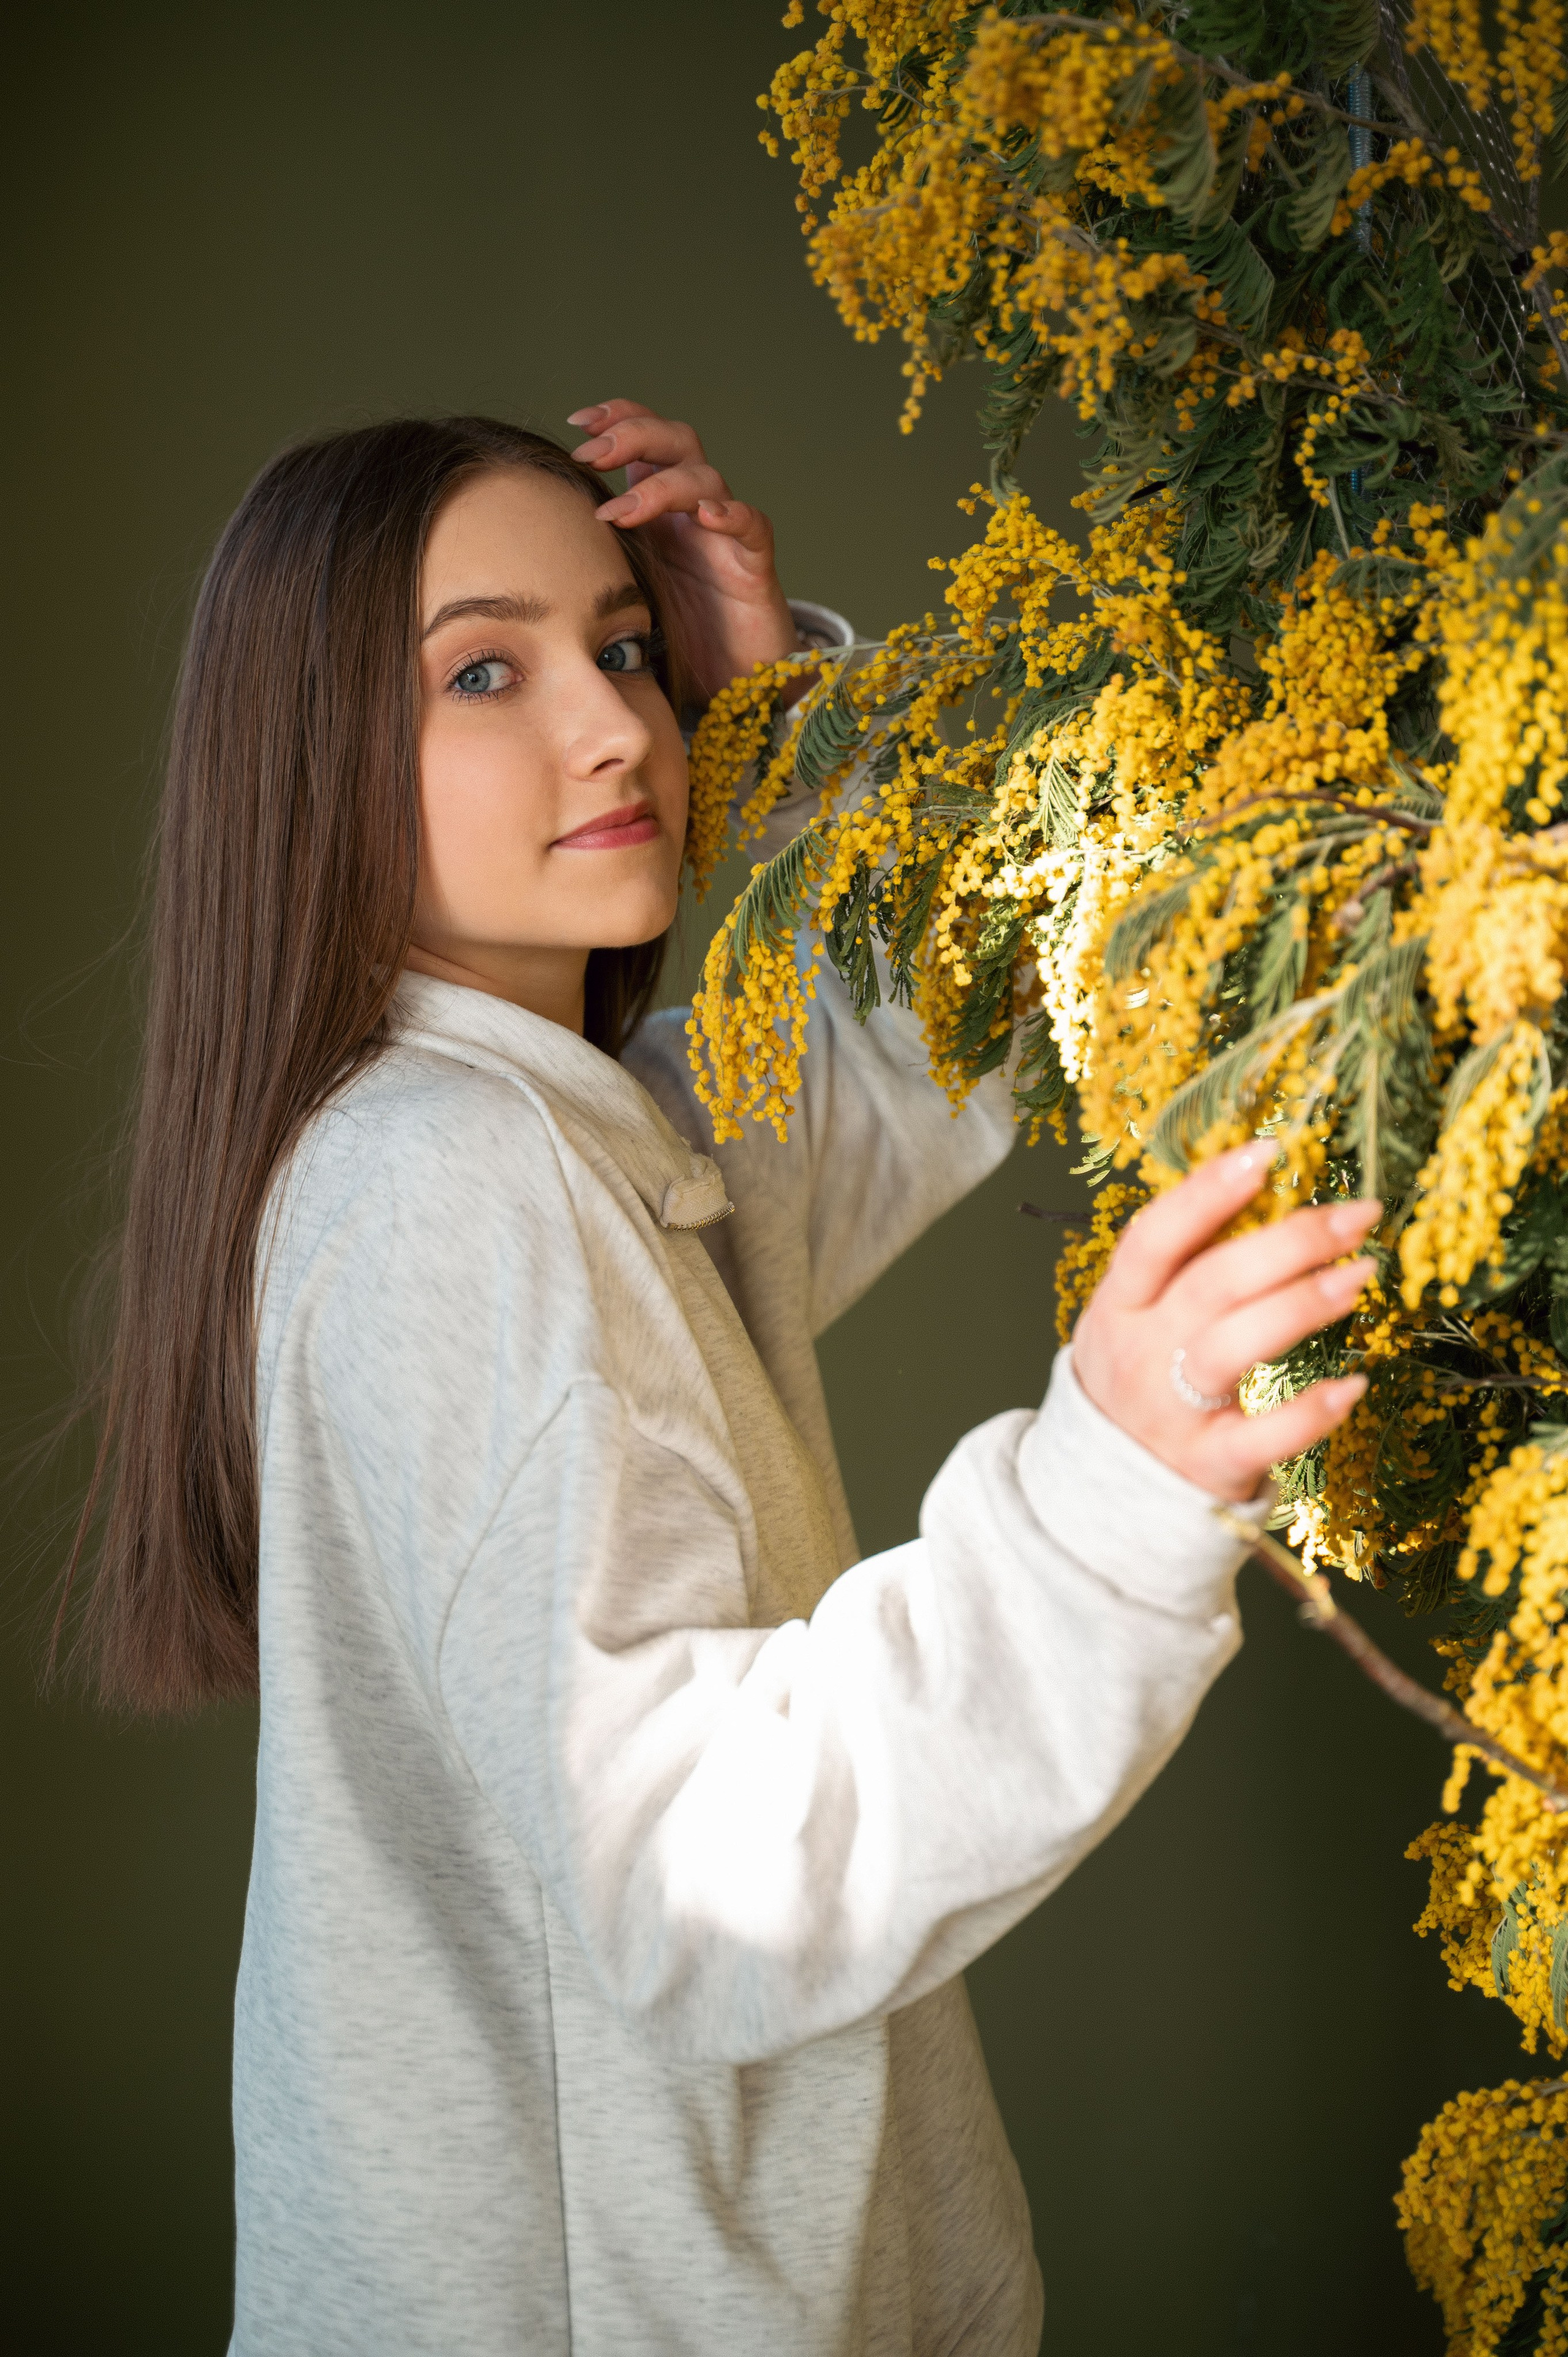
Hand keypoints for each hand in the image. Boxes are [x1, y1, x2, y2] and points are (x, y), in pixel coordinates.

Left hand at [567, 398, 799, 705]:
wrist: (731, 686)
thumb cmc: (675, 642)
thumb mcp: (619, 594)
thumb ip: (588, 564)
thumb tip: (519, 555)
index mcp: (658, 512)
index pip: (643, 441)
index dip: (615, 419)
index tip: (574, 423)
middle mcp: (692, 513)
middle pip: (675, 441)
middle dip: (632, 435)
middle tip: (591, 454)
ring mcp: (724, 537)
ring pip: (705, 479)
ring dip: (661, 486)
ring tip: (621, 512)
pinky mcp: (754, 567)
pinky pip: (753, 526)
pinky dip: (733, 515)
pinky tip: (707, 517)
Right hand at [1071, 1147, 1377, 1502]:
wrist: (1100, 1490)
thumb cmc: (1143, 1376)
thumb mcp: (1139, 1316)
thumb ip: (1187, 1267)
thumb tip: (1271, 1193)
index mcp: (1120, 1304)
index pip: (1154, 1237)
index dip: (1207, 1191)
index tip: (1269, 1150)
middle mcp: (1139, 1352)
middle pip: (1210, 1284)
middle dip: (1289, 1242)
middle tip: (1357, 1215)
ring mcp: (1170, 1411)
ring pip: (1232, 1348)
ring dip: (1302, 1306)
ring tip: (1362, 1277)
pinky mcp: (1207, 1465)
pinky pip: (1262, 1437)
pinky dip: (1310, 1411)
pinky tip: (1355, 1383)